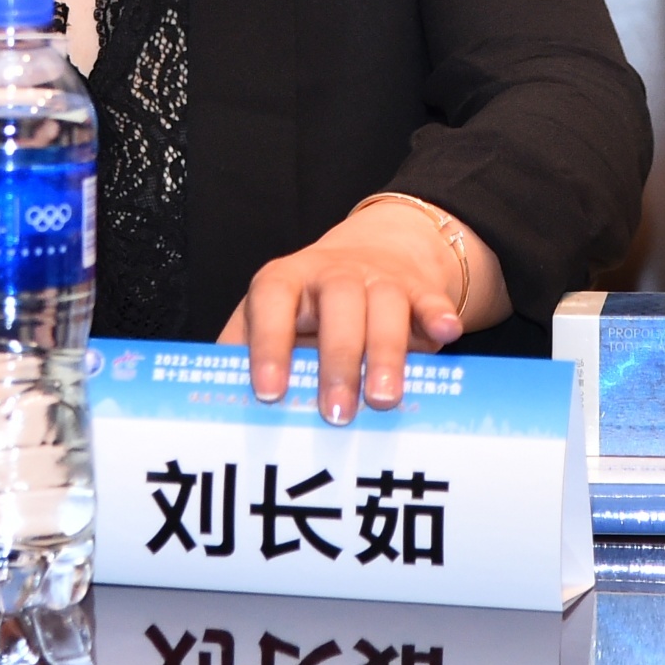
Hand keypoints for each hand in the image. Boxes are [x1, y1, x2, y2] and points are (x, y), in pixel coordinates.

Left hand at [221, 198, 495, 423]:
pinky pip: (429, 298)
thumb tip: (218, 411)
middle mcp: (331, 273)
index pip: (271, 301)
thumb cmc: (309, 308)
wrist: (374, 252)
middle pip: (337, 303)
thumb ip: (246, 355)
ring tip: (382, 399)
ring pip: (384, 303)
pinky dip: (437, 315)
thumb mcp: (271, 320)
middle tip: (336, 413)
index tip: (269, 392)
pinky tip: (446, 336)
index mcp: (285, 280)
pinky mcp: (418, 288)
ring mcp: (378, 277)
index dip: (269, 344)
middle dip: (336, 360)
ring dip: (384, 352)